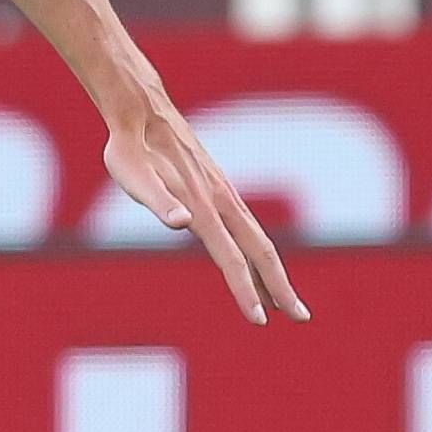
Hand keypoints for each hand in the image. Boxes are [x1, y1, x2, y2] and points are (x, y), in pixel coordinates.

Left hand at [104, 99, 308, 326]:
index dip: (246, 291)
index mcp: (202, 206)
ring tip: (283, 303)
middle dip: (281, 288)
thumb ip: (158, 201)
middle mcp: (221, 200)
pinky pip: (246, 227)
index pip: (232, 258)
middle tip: (301, 318)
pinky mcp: (219, 187)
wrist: (141, 109)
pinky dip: (257, 252)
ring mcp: (223, 193)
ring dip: (273, 273)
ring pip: (257, 239)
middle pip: (261, 251)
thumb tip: (181, 222)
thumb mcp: (132, 177)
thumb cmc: (129, 148)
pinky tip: (253, 263)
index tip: (260, 321)